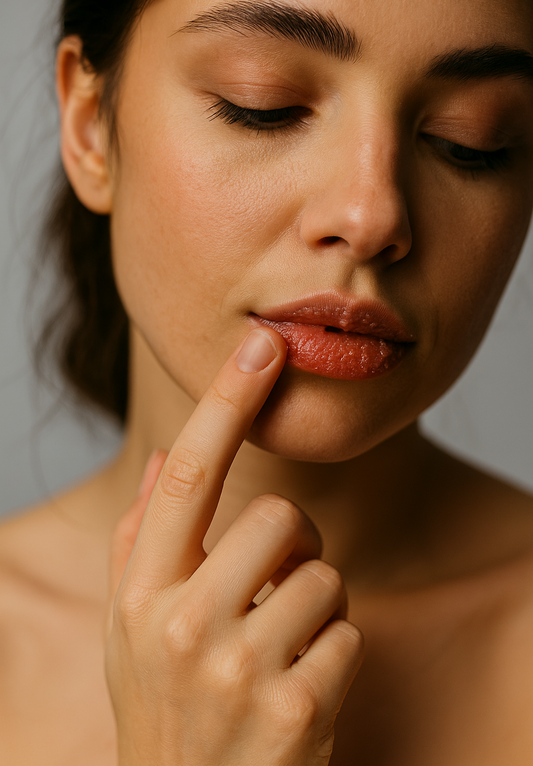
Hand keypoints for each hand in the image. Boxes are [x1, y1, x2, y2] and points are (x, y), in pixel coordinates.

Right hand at [106, 328, 363, 765]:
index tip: (260, 346)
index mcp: (142, 595)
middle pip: (279, 516)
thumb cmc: (166, 709)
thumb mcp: (131, 630)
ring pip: (325, 575)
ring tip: (280, 649)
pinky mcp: (296, 712)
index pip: (186, 475)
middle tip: (275, 585)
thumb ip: (140, 542)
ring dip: (315, 605)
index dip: (225, 402)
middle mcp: (182, 626)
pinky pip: (349, 633)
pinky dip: (334, 655)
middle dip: (294, 542)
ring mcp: (238, 672)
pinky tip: (299, 691)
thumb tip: (159, 461)